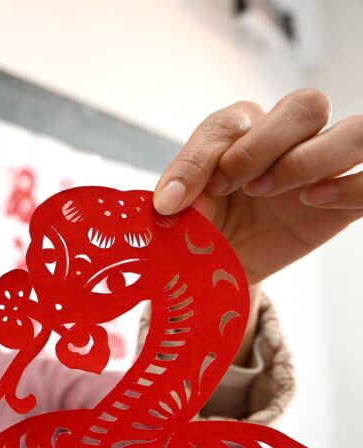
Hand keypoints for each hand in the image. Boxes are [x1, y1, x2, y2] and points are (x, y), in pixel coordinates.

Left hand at [153, 88, 362, 286]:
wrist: (220, 271)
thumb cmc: (202, 230)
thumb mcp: (180, 213)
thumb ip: (180, 197)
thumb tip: (173, 202)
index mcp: (243, 130)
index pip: (232, 121)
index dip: (201, 159)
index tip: (174, 201)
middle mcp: (290, 138)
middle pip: (305, 105)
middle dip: (263, 146)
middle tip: (233, 188)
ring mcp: (324, 167)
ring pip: (355, 130)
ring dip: (311, 159)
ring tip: (269, 193)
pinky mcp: (347, 202)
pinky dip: (353, 187)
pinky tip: (314, 202)